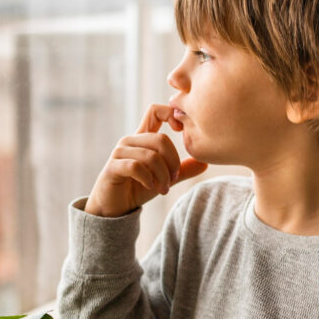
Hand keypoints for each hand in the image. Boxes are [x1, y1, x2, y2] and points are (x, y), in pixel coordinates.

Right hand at [84, 104, 207, 216]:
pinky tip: (151, 187)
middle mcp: (131, 141)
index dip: (171, 114)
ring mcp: (120, 152)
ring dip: (162, 175)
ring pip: (150, 156)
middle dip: (173, 162)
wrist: (114, 208)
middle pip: (160, 139)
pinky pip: (136, 166)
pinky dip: (148, 179)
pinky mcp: (113, 166)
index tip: (180, 131)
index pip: (156, 110)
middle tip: (174, 179)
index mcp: (143, 137)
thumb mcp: (164, 178)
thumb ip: (182, 170)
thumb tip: (205, 163)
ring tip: (163, 189)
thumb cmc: (137, 189)